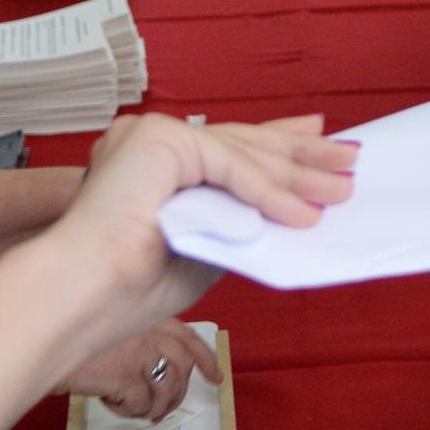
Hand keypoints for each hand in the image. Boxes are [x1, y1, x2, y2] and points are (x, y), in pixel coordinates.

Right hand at [47, 114, 357, 357]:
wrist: (79, 297)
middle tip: (350, 159)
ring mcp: (156, 133)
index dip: (279, 143)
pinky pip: (228, 164)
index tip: (321, 136)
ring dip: (296, 177)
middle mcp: (156, 138)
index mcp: (159, 161)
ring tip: (340, 190)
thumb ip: (238, 218)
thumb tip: (293, 206)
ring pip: (242, 154)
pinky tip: (300, 211)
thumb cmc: (129, 287)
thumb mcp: (203, 243)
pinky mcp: (160, 138)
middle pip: (243, 144)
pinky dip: (266, 191)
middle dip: (301, 157)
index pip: (231, 145)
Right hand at [62, 318, 219, 421]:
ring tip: (144, 415)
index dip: (207, 359)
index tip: (216, 379)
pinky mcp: (126, 374)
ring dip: (158, 408)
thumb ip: (141, 340)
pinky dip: (133, 411)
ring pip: (167, 388)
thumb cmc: (76, 338)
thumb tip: (161, 375)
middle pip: (183, 366)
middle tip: (167, 410)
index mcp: (152, 317)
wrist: (46, 343)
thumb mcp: (117, 329)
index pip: (190, 337)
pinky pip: (142, 403)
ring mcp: (141, 351)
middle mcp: (152, 330)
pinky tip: (116, 406)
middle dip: (181, 393)